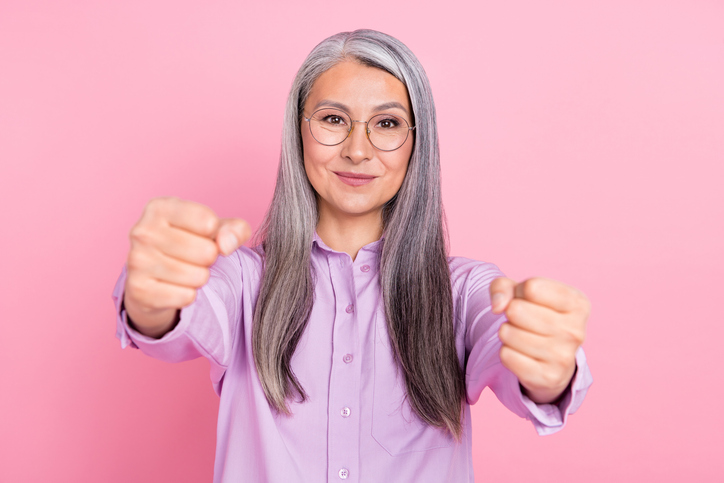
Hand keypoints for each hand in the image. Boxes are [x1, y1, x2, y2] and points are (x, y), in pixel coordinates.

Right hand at [123, 197, 250, 335]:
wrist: (153, 278)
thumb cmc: (189, 244)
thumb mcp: (214, 228)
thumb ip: (234, 229)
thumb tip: (227, 245)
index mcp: (160, 207)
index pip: (208, 222)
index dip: (215, 233)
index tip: (203, 235)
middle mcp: (143, 231)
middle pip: (206, 252)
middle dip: (209, 258)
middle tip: (196, 257)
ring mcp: (137, 261)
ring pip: (197, 277)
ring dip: (200, 278)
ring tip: (186, 271)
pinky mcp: (138, 290)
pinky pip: (186, 297)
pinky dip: (189, 296)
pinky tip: (176, 287)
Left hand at [490, 277, 589, 403]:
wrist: (552, 359)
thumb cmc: (536, 315)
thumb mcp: (522, 293)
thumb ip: (503, 287)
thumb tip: (497, 306)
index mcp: (577, 304)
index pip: (531, 287)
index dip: (519, 291)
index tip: (528, 300)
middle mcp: (576, 331)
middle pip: (516, 310)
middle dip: (510, 312)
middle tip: (522, 320)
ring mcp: (563, 357)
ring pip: (507, 333)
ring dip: (506, 332)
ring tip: (521, 335)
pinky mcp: (548, 378)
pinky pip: (506, 356)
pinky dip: (506, 351)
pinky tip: (521, 353)